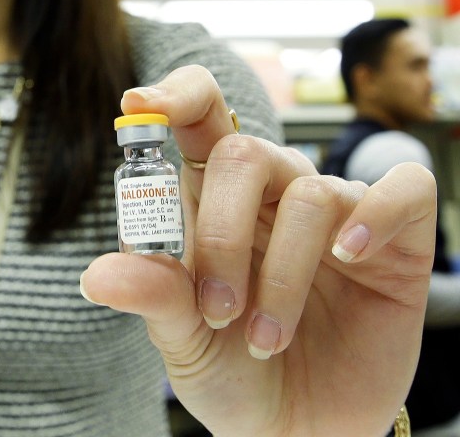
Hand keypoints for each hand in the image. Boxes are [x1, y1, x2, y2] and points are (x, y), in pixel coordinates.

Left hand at [81, 65, 435, 436]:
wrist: (299, 432)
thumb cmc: (233, 370)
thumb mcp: (182, 337)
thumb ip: (151, 295)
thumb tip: (96, 277)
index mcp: (213, 195)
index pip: (199, 114)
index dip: (172, 96)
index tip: (137, 105)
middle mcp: (272, 191)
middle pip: (245, 153)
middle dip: (221, 232)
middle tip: (216, 310)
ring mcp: (337, 212)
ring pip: (310, 191)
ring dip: (282, 272)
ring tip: (265, 338)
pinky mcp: (398, 241)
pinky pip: (402, 190)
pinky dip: (374, 216)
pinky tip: (349, 258)